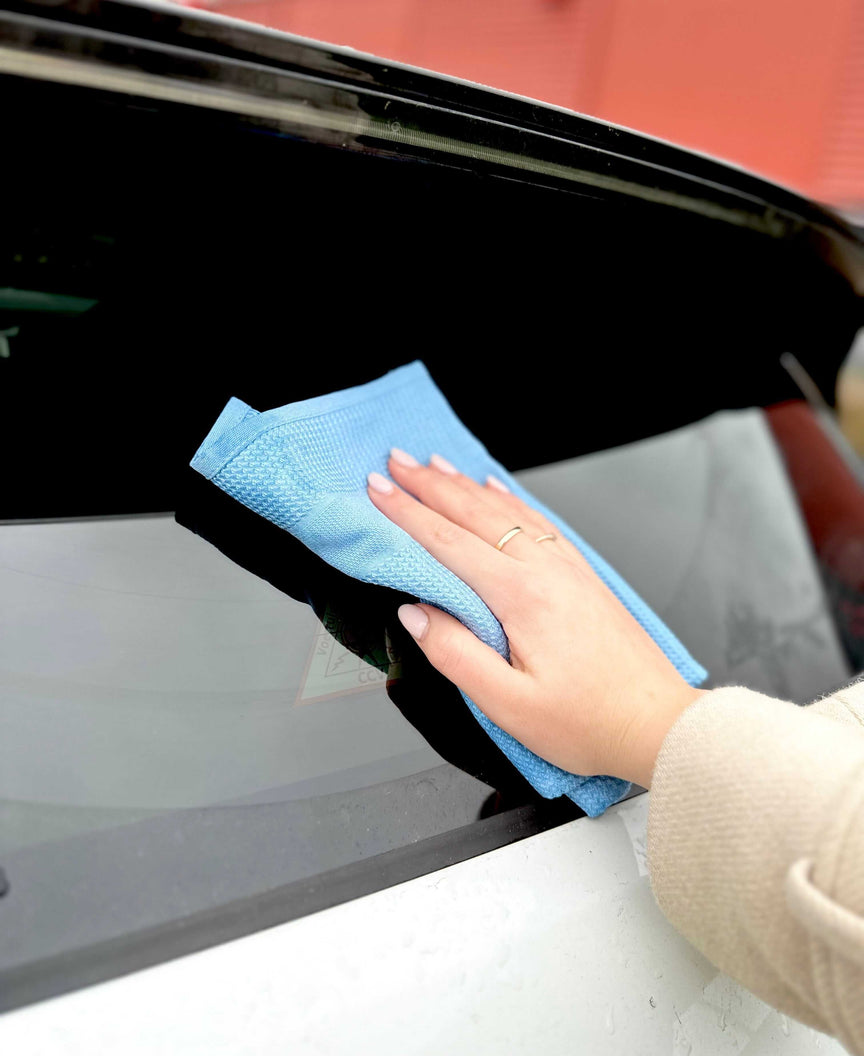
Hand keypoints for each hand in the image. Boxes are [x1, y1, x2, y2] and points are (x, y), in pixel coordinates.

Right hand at [367, 450, 703, 787]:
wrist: (656, 724)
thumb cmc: (588, 722)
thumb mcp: (508, 705)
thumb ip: (456, 654)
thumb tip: (416, 615)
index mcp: (522, 597)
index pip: (448, 543)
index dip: (406, 514)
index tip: (377, 490)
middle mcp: (546, 570)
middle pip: (475, 513)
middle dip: (429, 484)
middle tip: (395, 462)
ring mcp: (568, 568)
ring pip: (506, 510)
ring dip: (465, 485)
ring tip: (435, 465)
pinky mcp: (583, 576)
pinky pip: (538, 521)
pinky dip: (509, 499)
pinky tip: (496, 491)